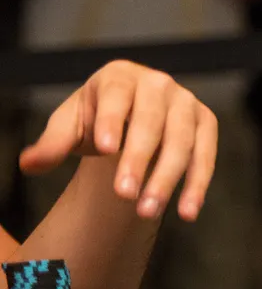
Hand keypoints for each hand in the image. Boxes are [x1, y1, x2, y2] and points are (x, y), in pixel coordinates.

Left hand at [19, 62, 216, 221]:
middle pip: (152, 121)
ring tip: (148, 211)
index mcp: (120, 77)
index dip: (112, 120)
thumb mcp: (70, 125)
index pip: (117, 96)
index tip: (105, 149)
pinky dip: (198, 183)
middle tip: (123, 195)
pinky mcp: (206, 122)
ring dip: (168, 178)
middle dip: (139, 159)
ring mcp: (186, 102)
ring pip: (182, 140)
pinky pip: (206, 153)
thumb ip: (53, 144)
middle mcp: (158, 84)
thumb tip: (29, 163)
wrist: (129, 115)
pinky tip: (187, 211)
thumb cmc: (95, 119)